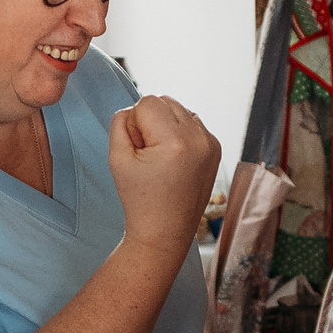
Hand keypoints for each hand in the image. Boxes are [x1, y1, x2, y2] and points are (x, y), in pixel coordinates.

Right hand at [109, 96, 219, 255]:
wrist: (164, 232)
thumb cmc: (139, 199)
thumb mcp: (116, 158)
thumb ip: (120, 123)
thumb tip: (134, 108)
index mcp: (175, 141)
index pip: (148, 101)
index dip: (135, 123)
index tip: (138, 150)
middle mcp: (199, 139)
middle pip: (166, 100)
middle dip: (151, 121)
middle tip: (148, 154)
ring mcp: (211, 144)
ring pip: (180, 109)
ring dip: (166, 125)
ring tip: (161, 157)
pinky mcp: (215, 149)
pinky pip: (192, 124)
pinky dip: (180, 134)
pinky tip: (174, 159)